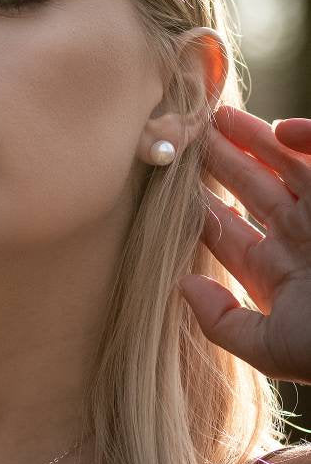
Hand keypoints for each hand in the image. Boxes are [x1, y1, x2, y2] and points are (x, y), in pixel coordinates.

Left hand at [178, 105, 310, 384]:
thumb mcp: (271, 348)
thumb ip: (222, 322)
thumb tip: (182, 285)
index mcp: (275, 273)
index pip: (226, 231)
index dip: (196, 205)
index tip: (165, 182)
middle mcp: (299, 239)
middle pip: (250, 190)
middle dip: (220, 161)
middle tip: (188, 133)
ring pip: (285, 166)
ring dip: (254, 138)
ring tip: (219, 115)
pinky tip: (282, 128)